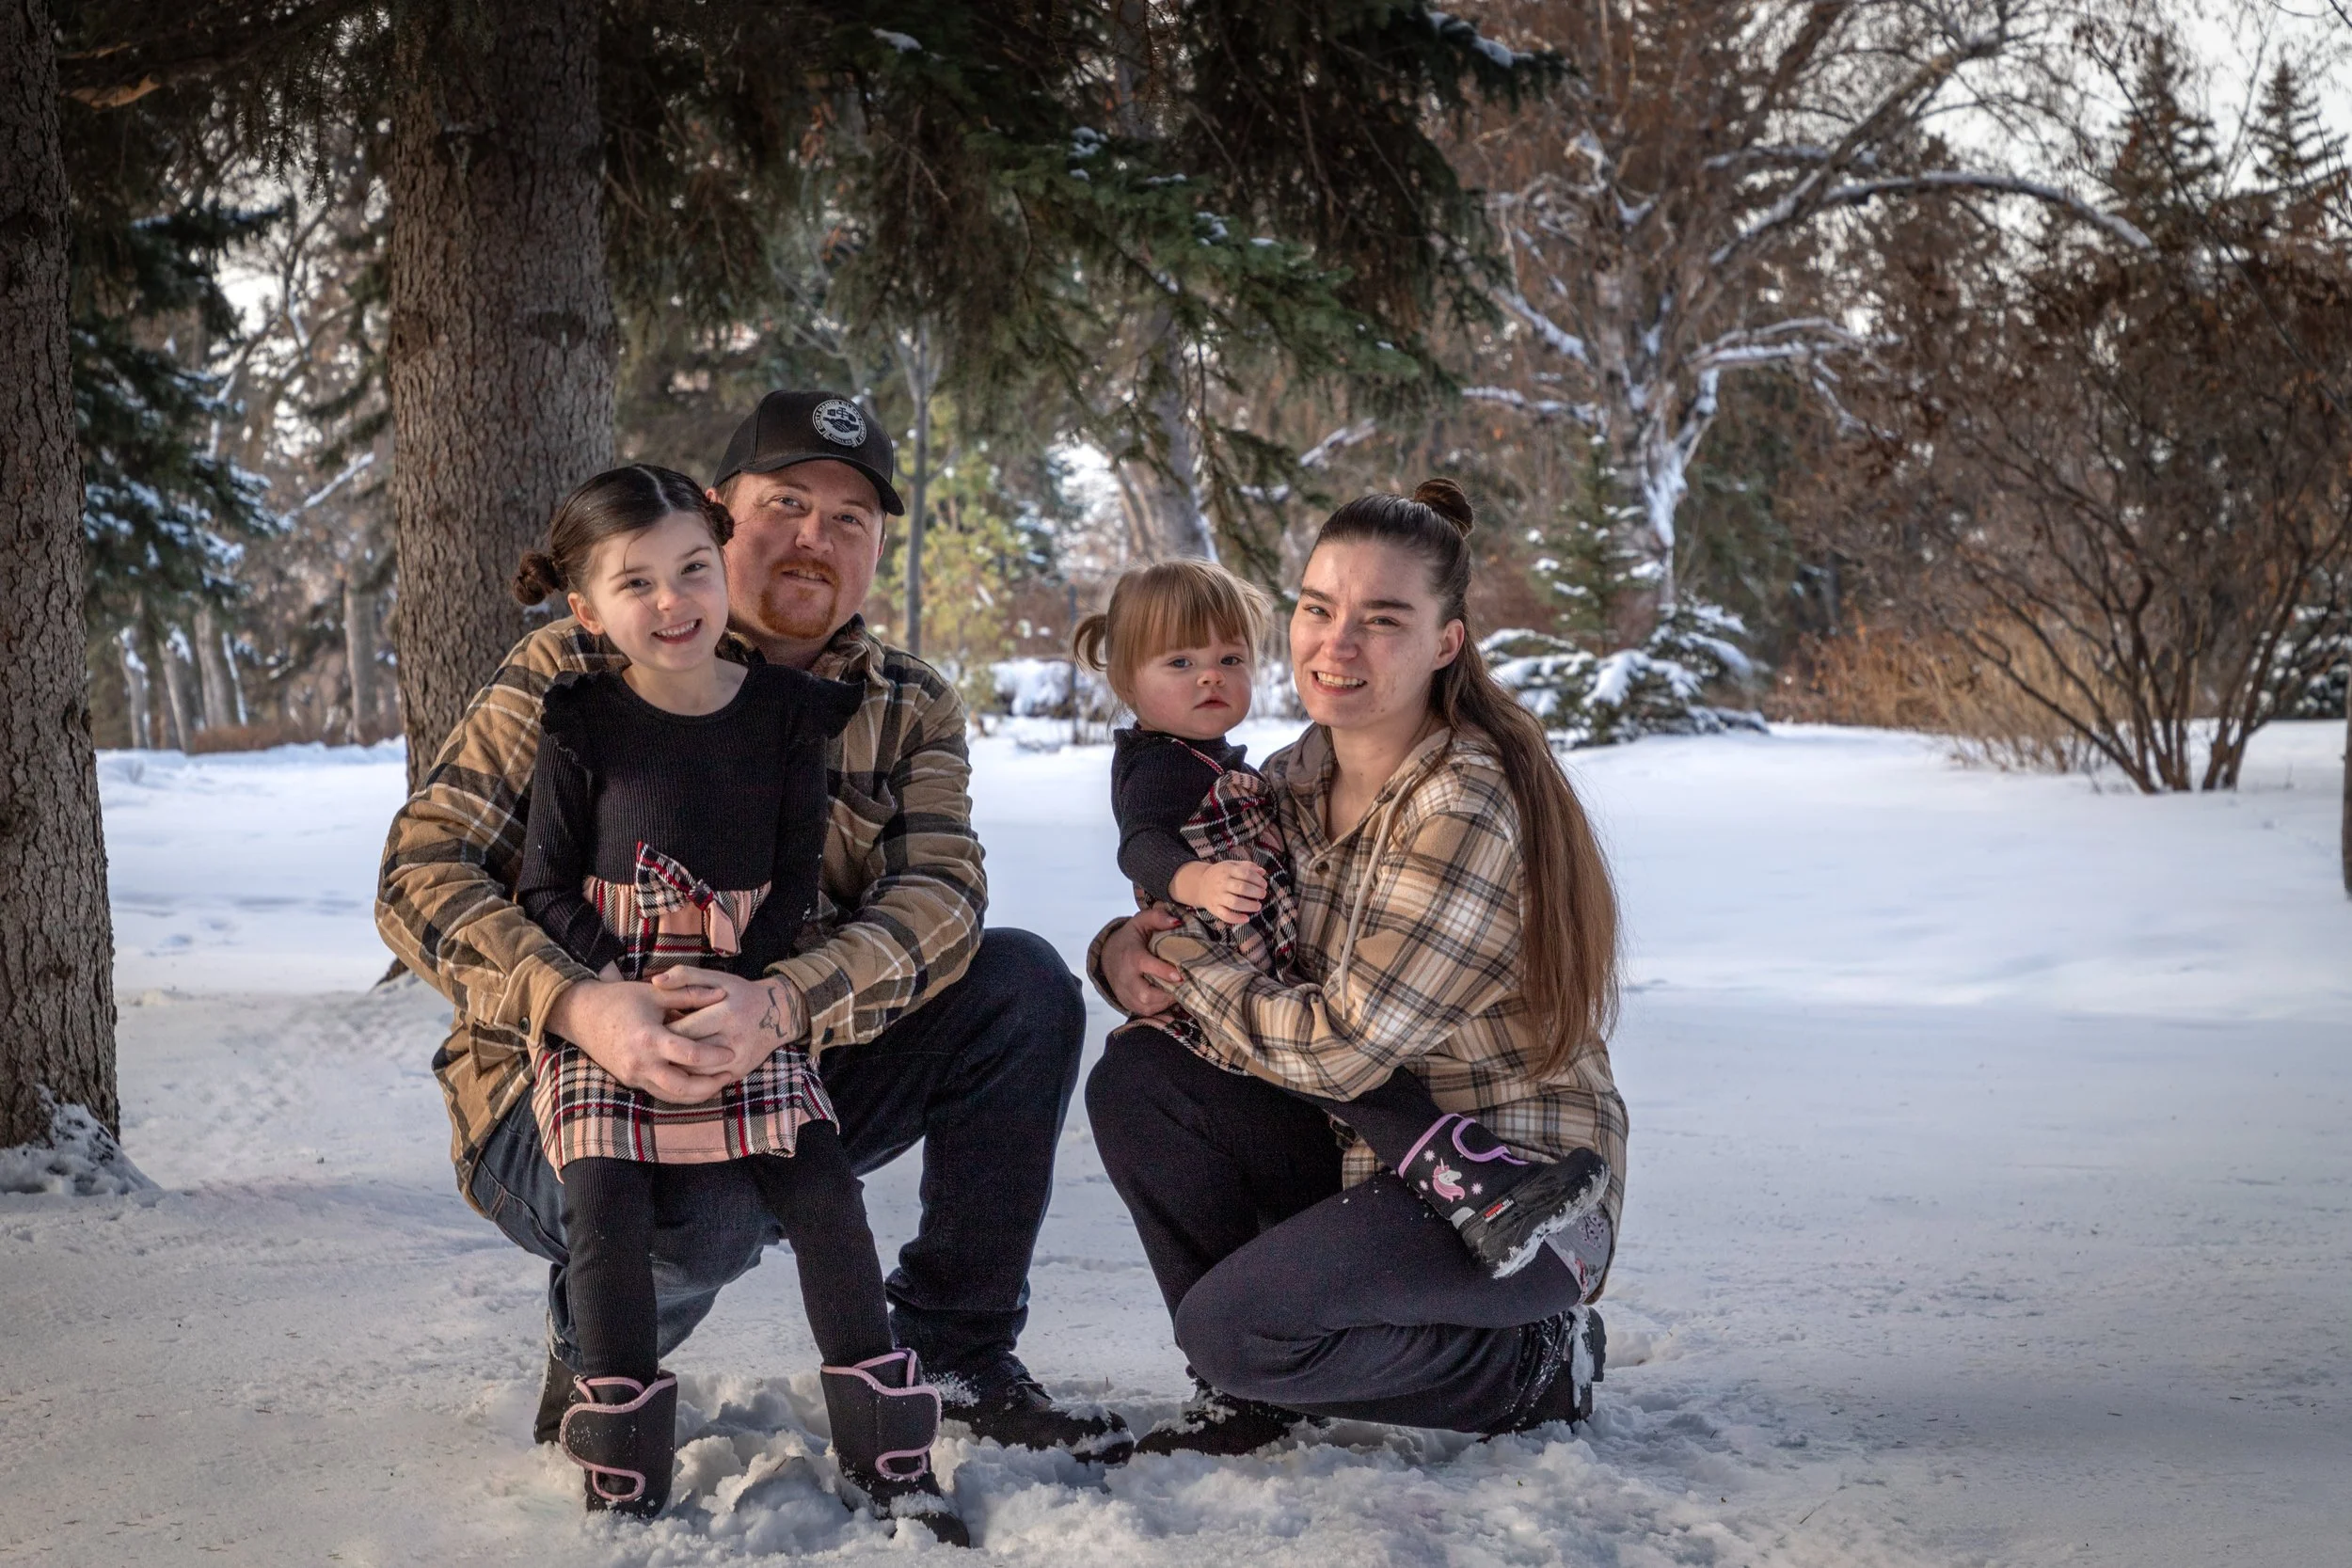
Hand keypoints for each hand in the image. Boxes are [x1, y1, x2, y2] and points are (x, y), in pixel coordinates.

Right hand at [544, 976, 735, 1103]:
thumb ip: (689, 994)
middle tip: (730, 1073)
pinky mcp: (630, 1081)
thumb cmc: (620, 999)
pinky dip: (681, 1092)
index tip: (731, 1051)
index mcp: (648, 1039)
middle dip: (710, 1085)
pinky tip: (698, 1083)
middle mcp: (640, 1063)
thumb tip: (723, 993)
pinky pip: (660, 1092)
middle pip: (683, 1087)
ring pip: (672, 1096)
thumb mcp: (655, 992)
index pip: (689, 1054)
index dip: (714, 1055)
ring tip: (719, 1081)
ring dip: (698, 1093)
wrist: (582, 1015)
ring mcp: (633, 1075)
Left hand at [655, 966, 808, 1077]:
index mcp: (726, 1013)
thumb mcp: (716, 978)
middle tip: (653, 1046)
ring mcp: (738, 1059)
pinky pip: (707, 1081)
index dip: (663, 1031)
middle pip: (688, 1053)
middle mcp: (734, 1039)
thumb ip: (685, 976)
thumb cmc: (740, 994)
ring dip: (676, 1066)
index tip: (652, 1028)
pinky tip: (681, 1066)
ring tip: (664, 1056)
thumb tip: (655, 982)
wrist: (778, 1014)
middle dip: (667, 1051)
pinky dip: (690, 1076)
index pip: (684, 1029)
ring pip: (695, 1072)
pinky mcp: (739, 1072)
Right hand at [1102, 907, 1184, 1016]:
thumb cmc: (1130, 938)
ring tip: (1178, 992)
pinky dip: (1160, 1009)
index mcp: (1131, 956)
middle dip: (1167, 994)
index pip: (1145, 965)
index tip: (1179, 975)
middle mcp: (1126, 978)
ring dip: (1165, 1002)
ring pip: (1147, 1006)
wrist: (1107, 956)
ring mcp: (1125, 993)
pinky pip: (1145, 1013)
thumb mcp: (1141, 922)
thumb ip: (1157, 917)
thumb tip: (1177, 921)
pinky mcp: (1128, 1004)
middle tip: (1183, 987)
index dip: (1163, 971)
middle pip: (1145, 994)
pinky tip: (1168, 999)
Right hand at [1169, 859, 1267, 926]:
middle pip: (1241, 888)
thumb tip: (1263, 872)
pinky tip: (1246, 918)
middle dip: (1256, 892)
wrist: (1199, 884)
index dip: (1258, 880)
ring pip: (1234, 902)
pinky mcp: (1214, 908)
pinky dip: (1236, 919)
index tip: (1264, 885)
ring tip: (1258, 906)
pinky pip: (1225, 915)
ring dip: (1249, 905)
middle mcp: (1222, 883)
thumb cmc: (1221, 874)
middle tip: (1263, 894)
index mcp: (1227, 870)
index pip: (1245, 873)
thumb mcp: (1232, 865)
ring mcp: (1217, 896)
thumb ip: (1248, 866)